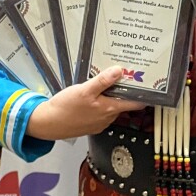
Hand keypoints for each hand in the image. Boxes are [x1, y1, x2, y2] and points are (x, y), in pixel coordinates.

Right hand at [26, 66, 144, 140]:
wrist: (48, 124)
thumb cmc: (65, 108)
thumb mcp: (84, 90)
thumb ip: (103, 81)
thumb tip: (119, 71)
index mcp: (110, 109)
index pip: (136, 103)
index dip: (143, 94)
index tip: (147, 84)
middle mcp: (108, 118)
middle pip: (123, 103)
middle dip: (124, 91)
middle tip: (124, 75)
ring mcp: (99, 123)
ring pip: (111, 107)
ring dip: (111, 96)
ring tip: (107, 82)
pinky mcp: (90, 124)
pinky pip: (101, 112)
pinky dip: (101, 103)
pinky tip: (93, 95)